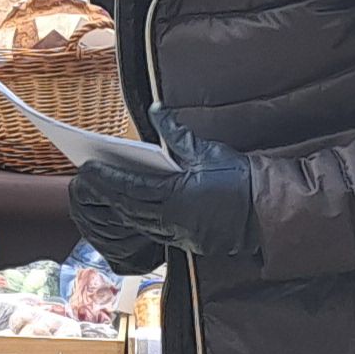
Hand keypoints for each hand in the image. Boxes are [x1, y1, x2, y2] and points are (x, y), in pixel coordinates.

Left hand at [65, 109, 258, 266]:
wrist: (266, 212)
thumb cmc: (239, 178)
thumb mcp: (206, 152)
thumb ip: (176, 133)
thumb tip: (155, 109)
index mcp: (176, 195)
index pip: (131, 188)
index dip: (107, 179)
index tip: (89, 169)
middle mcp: (173, 219)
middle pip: (129, 208)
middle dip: (106, 194)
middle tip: (88, 181)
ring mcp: (180, 234)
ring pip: (139, 224)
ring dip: (120, 210)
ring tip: (105, 195)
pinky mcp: (189, 243)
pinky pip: (154, 234)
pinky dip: (139, 222)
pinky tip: (131, 212)